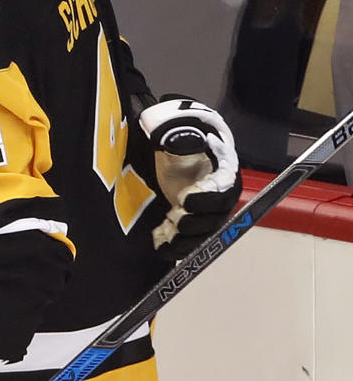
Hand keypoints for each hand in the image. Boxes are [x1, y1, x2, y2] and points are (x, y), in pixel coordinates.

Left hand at [139, 97, 241, 259]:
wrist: (165, 152)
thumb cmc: (176, 140)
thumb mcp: (178, 132)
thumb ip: (182, 137)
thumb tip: (185, 140)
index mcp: (221, 174)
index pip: (222, 191)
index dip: (205, 199)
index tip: (183, 199)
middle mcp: (218, 199)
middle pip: (215, 220)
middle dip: (194, 223)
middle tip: (174, 217)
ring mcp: (204, 216)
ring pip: (203, 236)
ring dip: (185, 239)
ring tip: (166, 231)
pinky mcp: (189, 227)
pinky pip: (188, 245)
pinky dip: (174, 248)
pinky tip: (159, 245)